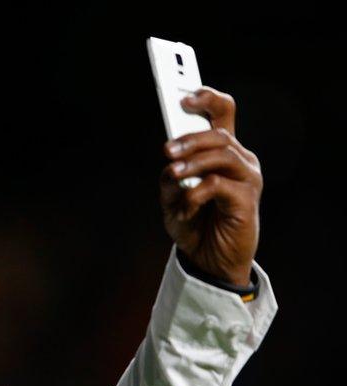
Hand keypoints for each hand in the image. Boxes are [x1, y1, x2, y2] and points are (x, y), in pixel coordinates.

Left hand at [160, 86, 261, 285]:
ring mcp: (246, 178)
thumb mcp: (172, 199)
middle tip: (167, 151)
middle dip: (191, 138)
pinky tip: (187, 205)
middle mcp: (239, 160)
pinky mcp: (246, 199)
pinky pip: (219, 184)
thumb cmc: (194, 224)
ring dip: (193, 162)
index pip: (222, 114)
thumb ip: (171, 179)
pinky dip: (197, 193)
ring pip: (222, 154)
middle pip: (220, 133)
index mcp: (220, 153)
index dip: (208, 99)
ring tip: (173, 174)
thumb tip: (170, 166)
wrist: (207, 259)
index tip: (185, 97)